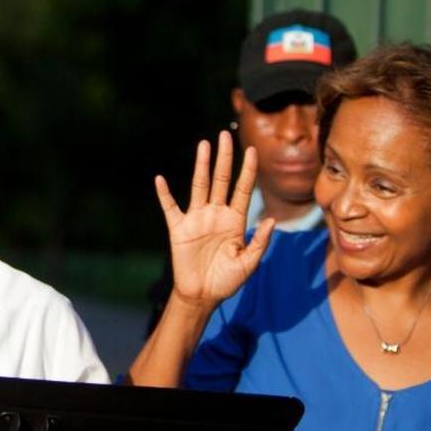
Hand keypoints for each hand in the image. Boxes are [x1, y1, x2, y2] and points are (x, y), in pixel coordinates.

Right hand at [155, 131, 273, 307]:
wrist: (202, 295)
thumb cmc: (227, 281)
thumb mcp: (248, 264)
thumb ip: (260, 243)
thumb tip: (270, 220)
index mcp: (235, 220)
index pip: (242, 189)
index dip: (248, 170)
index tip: (252, 150)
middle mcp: (216, 214)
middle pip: (221, 180)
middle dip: (224, 158)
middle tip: (225, 134)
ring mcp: (197, 219)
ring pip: (200, 186)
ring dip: (201, 166)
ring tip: (203, 145)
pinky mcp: (179, 229)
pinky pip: (170, 208)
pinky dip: (164, 195)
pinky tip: (160, 180)